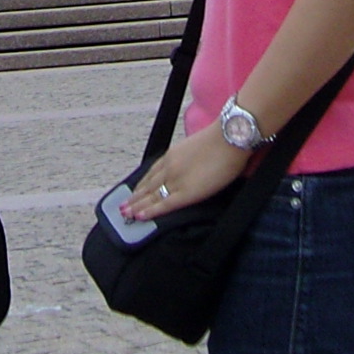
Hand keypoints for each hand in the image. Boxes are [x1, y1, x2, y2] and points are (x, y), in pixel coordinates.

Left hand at [120, 124, 254, 222]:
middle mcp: (170, 167)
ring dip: (136, 205)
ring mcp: (176, 179)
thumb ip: (189, 159)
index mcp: (173, 155)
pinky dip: (149, 211)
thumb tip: (191, 167)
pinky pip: (163, 204)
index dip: (142, 184)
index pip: (152, 173)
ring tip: (126, 214)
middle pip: (148, 185)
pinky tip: (139, 216)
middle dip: (135, 197)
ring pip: (151, 195)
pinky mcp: (186, 192)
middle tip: (123, 207)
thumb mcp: (198, 147)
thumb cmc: (223, 140)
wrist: (230, 137)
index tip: (134, 192)